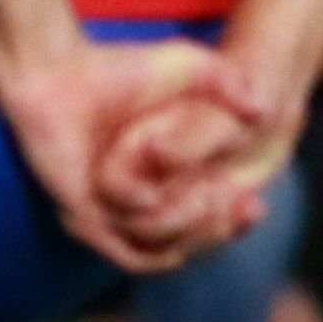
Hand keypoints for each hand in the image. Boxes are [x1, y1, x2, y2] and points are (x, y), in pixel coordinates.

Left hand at [0, 32, 266, 274]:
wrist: (57, 73)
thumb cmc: (118, 67)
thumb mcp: (187, 67)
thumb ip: (228, 82)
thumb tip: (265, 111)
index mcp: (163, 177)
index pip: (208, 216)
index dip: (237, 217)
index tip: (257, 202)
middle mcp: (140, 200)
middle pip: (192, 240)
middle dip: (223, 228)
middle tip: (244, 204)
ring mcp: (112, 213)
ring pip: (164, 251)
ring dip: (194, 232)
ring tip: (211, 199)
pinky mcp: (87, 217)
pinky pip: (128, 253)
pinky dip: (155, 243)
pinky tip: (163, 202)